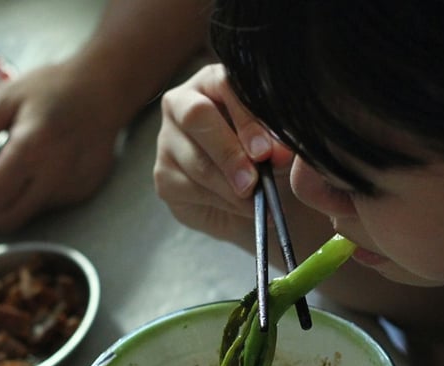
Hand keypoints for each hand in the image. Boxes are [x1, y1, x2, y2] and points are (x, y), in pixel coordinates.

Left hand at [0, 58, 125, 233]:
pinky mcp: (83, 193)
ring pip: (28, 215)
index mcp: (31, 147)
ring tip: (23, 166)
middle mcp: (55, 175)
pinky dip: (38, 192)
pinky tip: (47, 165)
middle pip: (7, 220)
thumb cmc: (51, 89)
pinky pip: (49, 205)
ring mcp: (72, 188)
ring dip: (16, 199)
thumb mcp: (4, 98)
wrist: (104, 89)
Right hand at [153, 63, 293, 247]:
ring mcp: (168, 138)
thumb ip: (278, 142)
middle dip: (229, 152)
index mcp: (214, 81)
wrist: (252, 197)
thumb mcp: (279, 145)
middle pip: (196, 115)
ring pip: (195, 160)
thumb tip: (276, 153)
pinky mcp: (163, 174)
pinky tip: (240, 207)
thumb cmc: (267, 158)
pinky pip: (189, 188)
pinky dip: (221, 202)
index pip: (225, 84)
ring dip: (230, 187)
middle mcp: (183, 102)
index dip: (247, 118)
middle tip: (253, 180)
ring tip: (256, 201)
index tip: (266, 151)